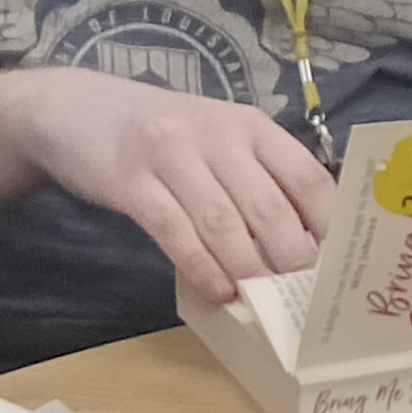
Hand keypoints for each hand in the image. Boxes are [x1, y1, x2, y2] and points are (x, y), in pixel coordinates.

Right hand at [10, 70, 333, 306]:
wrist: (73, 110)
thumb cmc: (159, 135)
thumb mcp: (216, 139)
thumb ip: (254, 177)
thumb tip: (300, 242)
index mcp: (249, 126)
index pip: (306, 175)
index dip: (328, 225)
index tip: (338, 265)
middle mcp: (216, 135)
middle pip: (268, 206)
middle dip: (290, 259)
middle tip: (302, 297)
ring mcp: (171, 155)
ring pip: (224, 223)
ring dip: (247, 269)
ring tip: (261, 302)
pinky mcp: (131, 181)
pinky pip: (174, 231)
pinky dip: (200, 267)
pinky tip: (216, 292)